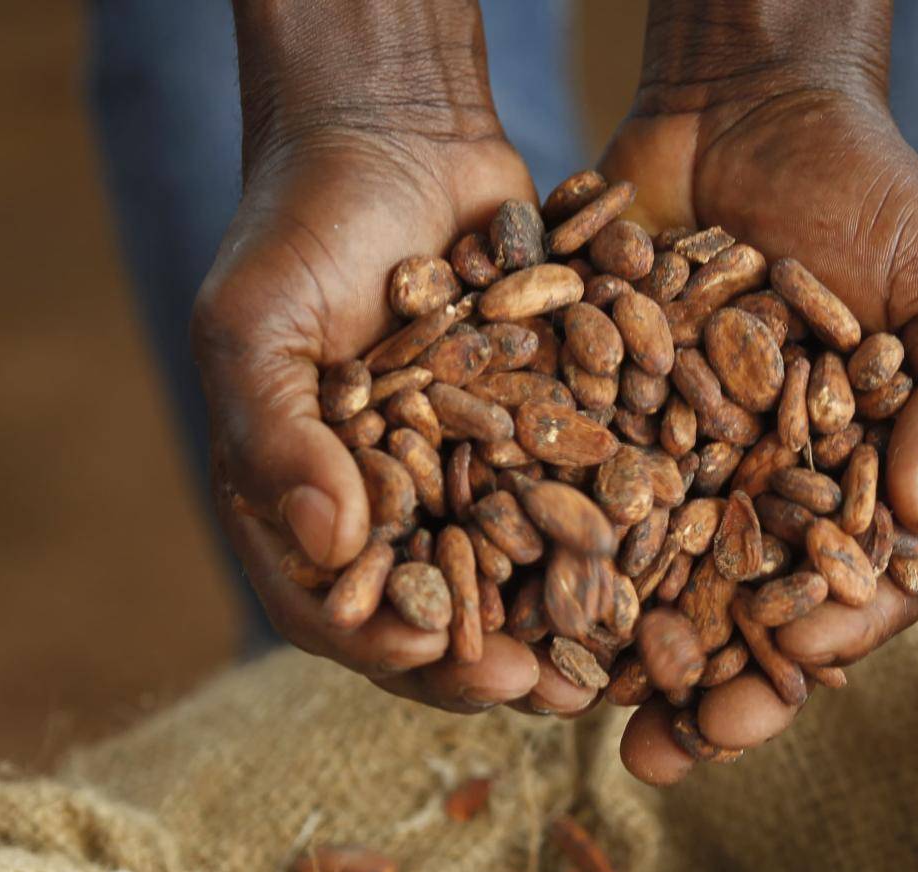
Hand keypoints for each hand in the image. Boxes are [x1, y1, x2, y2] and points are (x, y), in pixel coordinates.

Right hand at [192, 3, 561, 713]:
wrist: (398, 134)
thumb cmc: (300, 225)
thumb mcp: (260, 324)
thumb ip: (278, 434)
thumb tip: (333, 545)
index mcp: (296, 502)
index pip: (329, 605)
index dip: (378, 640)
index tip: (430, 656)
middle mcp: (385, 509)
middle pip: (431, 614)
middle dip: (484, 661)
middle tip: (541, 691)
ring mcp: (463, 481)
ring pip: (511, 580)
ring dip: (556, 627)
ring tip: (608, 665)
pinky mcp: (535, 441)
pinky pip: (571, 504)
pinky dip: (608, 542)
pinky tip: (657, 570)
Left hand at [601, 83, 917, 782]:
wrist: (747, 105)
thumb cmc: (873, 191)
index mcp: (864, 489)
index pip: (854, 598)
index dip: (823, 648)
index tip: (788, 678)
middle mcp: (771, 499)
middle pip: (742, 624)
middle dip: (710, 697)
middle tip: (665, 756)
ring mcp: (685, 471)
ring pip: (652, 590)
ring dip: (618, 659)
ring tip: (575, 712)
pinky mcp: (606, 429)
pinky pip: (576, 509)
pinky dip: (548, 563)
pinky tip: (514, 609)